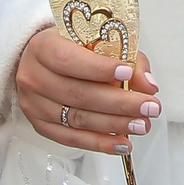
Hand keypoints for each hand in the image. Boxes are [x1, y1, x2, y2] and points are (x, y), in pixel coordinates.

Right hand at [16, 25, 160, 155]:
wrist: (42, 62)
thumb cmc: (72, 48)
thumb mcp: (97, 41)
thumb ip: (126, 57)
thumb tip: (149, 85)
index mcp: (43, 47)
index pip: (69, 60)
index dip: (99, 68)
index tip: (128, 73)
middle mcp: (33, 77)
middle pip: (78, 94)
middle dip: (119, 103)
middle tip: (149, 107)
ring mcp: (34, 104)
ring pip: (77, 118)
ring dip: (114, 125)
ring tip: (141, 125)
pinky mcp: (40, 125)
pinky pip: (71, 139)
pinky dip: (100, 143)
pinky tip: (122, 143)